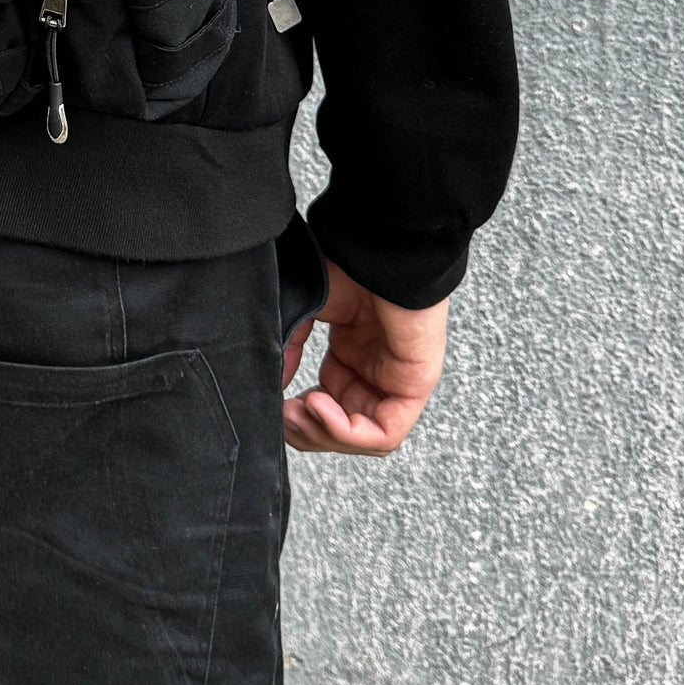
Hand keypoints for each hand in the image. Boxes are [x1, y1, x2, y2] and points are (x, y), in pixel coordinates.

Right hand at [281, 262, 447, 456]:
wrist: (378, 245)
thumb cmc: (347, 264)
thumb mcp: (304, 310)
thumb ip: (287, 350)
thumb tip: (271, 391)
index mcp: (351, 356)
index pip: (327, 408)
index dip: (299, 417)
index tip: (274, 407)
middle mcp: (373, 372)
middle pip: (342, 429)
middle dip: (308, 431)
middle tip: (283, 417)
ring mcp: (394, 381)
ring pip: (362, 438)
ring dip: (324, 434)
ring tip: (299, 412)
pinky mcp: (412, 386)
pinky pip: (384, 432)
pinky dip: (347, 432)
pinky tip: (319, 407)